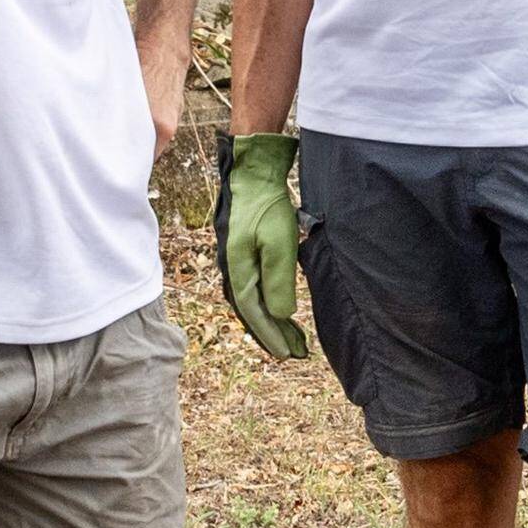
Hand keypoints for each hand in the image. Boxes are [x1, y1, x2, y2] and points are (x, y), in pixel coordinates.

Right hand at [216, 132, 305, 358]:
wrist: (252, 173)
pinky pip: (254, 287)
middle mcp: (232, 270)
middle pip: (252, 312)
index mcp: (237, 271)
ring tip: (289, 336)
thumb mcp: (279, 243)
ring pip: (252, 301)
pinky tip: (276, 307)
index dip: (272, 336)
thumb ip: (278, 281)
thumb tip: (280, 314)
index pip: (255, 313)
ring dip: (270, 321)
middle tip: (295, 353)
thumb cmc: (265, 206)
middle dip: (273, 334)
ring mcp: (236, 261)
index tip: (289, 354)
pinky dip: (266, 303)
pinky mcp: (244, 252)